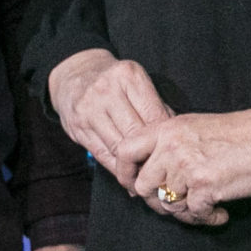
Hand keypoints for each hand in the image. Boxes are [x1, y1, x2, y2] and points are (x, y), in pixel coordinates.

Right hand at [47, 50, 172, 188]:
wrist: (75, 74)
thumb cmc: (114, 82)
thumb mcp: (135, 82)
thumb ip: (154, 105)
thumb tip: (174, 135)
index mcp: (128, 76)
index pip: (154, 114)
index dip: (164, 137)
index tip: (172, 151)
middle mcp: (106, 91)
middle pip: (136, 133)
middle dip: (150, 153)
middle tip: (162, 168)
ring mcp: (89, 109)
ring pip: (119, 148)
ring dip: (134, 165)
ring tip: (147, 175)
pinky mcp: (77, 127)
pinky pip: (103, 155)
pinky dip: (118, 168)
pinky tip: (128, 174)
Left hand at [128, 106, 250, 226]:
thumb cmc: (239, 134)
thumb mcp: (195, 127)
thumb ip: (170, 144)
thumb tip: (150, 172)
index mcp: (166, 128)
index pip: (124, 151)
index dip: (124, 173)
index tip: (133, 187)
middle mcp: (171, 146)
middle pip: (144, 186)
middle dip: (158, 202)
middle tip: (178, 206)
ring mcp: (186, 166)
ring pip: (168, 204)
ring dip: (186, 213)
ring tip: (204, 209)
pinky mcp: (205, 185)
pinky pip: (193, 213)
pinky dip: (207, 218)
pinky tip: (220, 213)